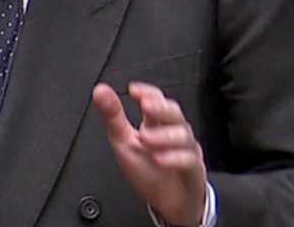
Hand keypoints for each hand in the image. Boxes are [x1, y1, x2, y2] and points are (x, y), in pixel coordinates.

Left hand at [92, 81, 206, 225]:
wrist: (168, 203)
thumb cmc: (147, 170)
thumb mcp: (123, 142)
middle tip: (146, 105)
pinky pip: (189, 160)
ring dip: (164, 134)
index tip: (133, 89)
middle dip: (160, 107)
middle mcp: (172, 132)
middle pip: (173, 112)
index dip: (147, 92)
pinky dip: (174, 158)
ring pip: (183, 134)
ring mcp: (185, 150)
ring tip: (145, 138)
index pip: (155, 100)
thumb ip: (112, 116)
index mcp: (155, 123)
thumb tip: (100, 91)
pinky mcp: (193, 169)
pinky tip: (160, 159)